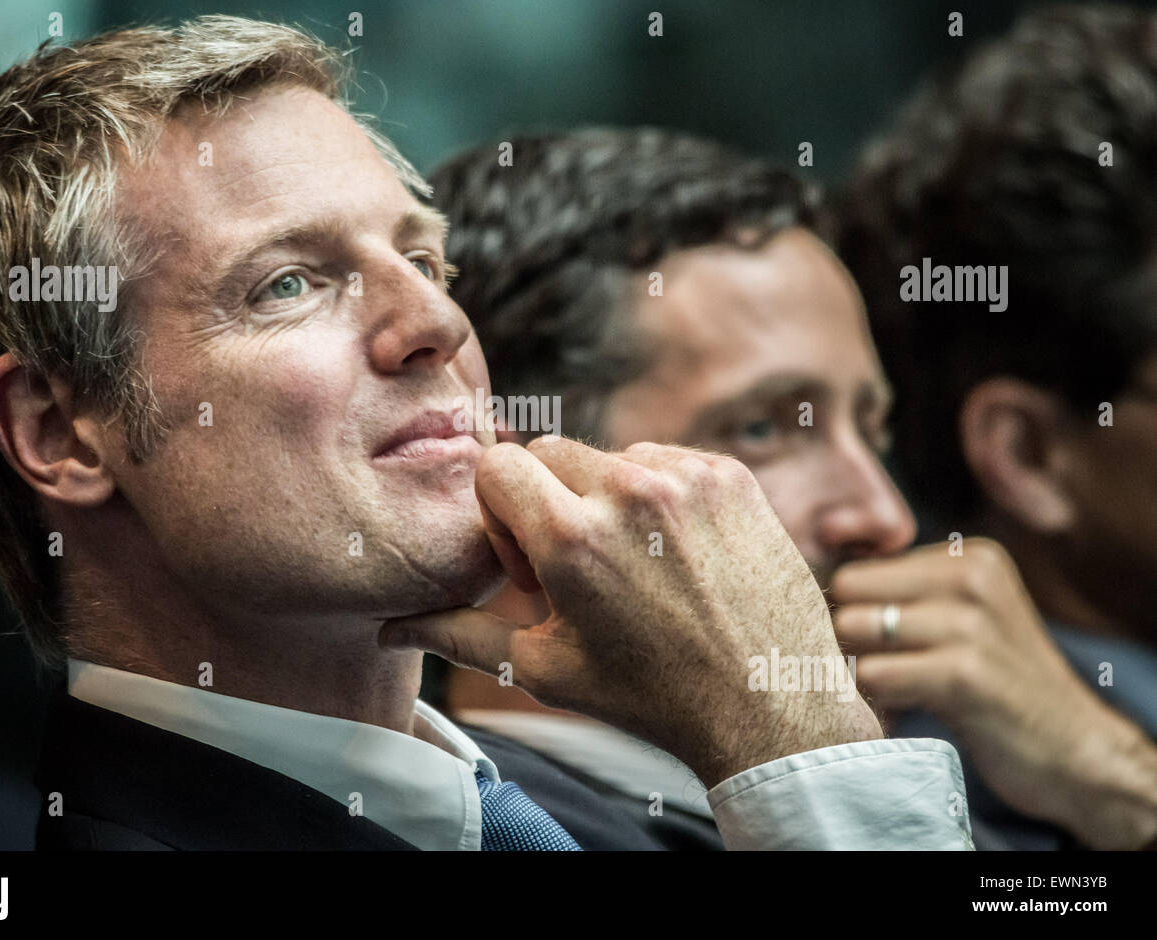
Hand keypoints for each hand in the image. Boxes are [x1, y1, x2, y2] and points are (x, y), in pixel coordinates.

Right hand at [379, 436, 881, 787]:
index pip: (499, 466)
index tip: (532, 561)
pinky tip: (676, 552)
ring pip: (611, 455)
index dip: (502, 513)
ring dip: (607, 496)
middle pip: (550, 452)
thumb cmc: (649, 696)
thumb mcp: (543, 668)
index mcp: (572, 537)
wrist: (766, 706)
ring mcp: (688, 477)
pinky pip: (669, 459)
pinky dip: (661, 493)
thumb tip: (392, 627)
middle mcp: (629, 491)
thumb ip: (459, 634)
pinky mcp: (731, 476)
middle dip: (549, 500)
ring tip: (635, 563)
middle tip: (580, 566)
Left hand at [831, 538, 1156, 848]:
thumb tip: (811, 588)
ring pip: (854, 631)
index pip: (858, 569)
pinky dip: (877, 699)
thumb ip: (905, 594)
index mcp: (970, 557)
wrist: (1074, 749)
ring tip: (899, 690)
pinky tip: (910, 710)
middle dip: (849, 637)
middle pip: (849, 593)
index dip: (852, 613)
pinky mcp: (965, 674)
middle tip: (881, 670)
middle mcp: (972, 578)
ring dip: (862, 670)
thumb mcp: (963, 619)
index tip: (876, 646)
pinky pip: (874, 675)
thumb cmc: (999, 685)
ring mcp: (971, 625)